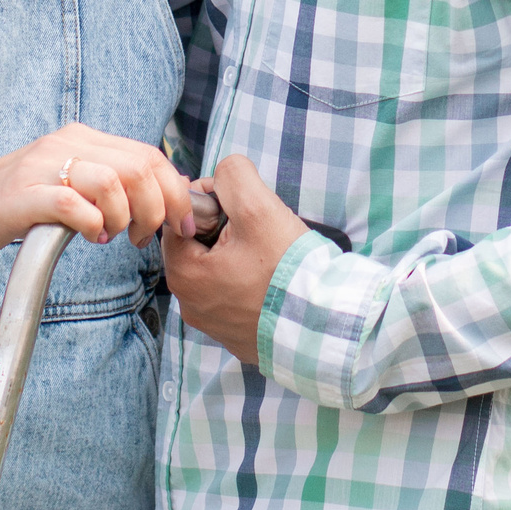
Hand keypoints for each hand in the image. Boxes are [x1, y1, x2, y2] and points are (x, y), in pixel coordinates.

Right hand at [0, 122, 195, 263]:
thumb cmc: (6, 207)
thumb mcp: (61, 185)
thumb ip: (102, 185)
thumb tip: (157, 201)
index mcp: (80, 139)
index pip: (149, 154)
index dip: (176, 191)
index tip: (182, 224)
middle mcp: (65, 143)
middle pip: (141, 166)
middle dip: (159, 208)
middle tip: (146, 238)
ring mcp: (42, 166)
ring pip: (115, 181)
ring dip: (126, 217)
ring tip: (114, 237)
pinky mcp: (22, 195)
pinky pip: (75, 203)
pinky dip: (93, 224)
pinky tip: (89, 237)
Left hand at [161, 154, 308, 366]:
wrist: (328, 324)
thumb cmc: (289, 269)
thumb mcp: (257, 206)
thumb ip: (232, 176)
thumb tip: (224, 173)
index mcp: (184, 275)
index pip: (182, 220)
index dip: (211, 203)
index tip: (241, 207)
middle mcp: (191, 306)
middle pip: (200, 246)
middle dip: (226, 230)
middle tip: (260, 230)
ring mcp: (215, 325)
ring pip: (219, 270)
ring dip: (240, 255)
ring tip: (272, 256)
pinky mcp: (238, 337)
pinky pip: (236, 297)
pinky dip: (251, 284)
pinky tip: (276, 281)